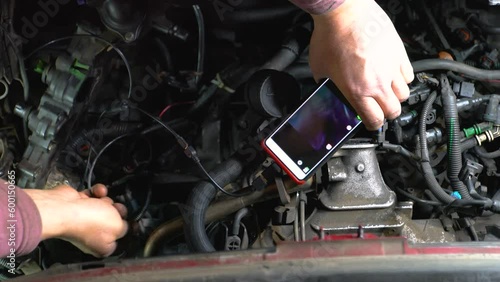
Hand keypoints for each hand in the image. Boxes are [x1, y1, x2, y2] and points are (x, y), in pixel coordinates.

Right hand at [25, 184, 127, 257]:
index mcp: (102, 246)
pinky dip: (96, 192)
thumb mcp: (118, 227)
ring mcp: (85, 220)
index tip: (130, 220)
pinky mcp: (79, 206)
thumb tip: (123, 225)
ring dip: (106, 199)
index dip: (126, 227)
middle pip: (113, 220)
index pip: (120, 238)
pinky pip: (93, 197)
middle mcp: (93, 235)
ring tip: (103, 199)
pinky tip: (97, 191)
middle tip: (116, 208)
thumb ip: (125, 227)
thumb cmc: (90, 221)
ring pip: (104, 206)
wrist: (64, 208)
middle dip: (117, 210)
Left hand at [309, 0, 413, 129]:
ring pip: (404, 94)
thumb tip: (332, 95)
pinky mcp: (399, 54)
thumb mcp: (320, 70)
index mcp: (357, 90)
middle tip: (379, 109)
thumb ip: (329, 88)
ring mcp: (391, 68)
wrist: (344, 13)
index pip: (374, 120)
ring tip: (386, 92)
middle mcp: (377, 82)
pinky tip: (393, 75)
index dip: (372, 125)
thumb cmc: (330, 37)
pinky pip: (409, 75)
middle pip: (393, 111)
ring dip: (395, 97)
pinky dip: (403, 79)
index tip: (370, 123)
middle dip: (386, 114)